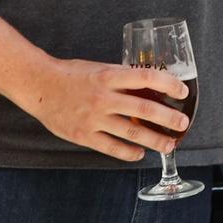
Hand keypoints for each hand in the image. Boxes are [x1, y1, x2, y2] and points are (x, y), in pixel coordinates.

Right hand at [18, 58, 190, 161]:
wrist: (38, 86)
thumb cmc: (71, 74)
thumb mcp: (100, 69)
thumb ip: (122, 77)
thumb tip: (149, 84)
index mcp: (109, 76)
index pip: (146, 78)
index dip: (168, 84)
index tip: (183, 92)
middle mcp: (104, 97)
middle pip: (144, 109)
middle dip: (168, 118)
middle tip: (183, 124)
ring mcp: (93, 118)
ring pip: (131, 132)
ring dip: (154, 140)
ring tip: (169, 145)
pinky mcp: (83, 135)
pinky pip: (111, 147)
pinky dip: (128, 152)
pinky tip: (140, 154)